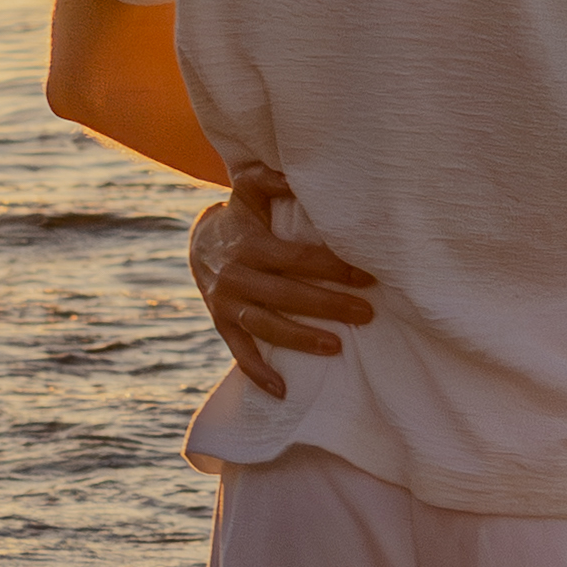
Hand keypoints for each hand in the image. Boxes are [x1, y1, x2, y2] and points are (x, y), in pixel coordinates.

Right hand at [191, 162, 377, 398]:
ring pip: (266, 326)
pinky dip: (259, 374)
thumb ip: (273, 180)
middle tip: (367, 313)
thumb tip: (303, 175)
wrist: (199, 243)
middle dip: (329, 305)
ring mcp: (226, 304)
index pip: (297, 259)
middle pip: (287, 295)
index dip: (332, 268)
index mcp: (249, 245)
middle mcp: (235, 277)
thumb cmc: (241, 215)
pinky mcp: (221, 324)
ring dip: (301, 340)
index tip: (368, 276)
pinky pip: (240, 353)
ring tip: (338, 348)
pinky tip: (283, 391)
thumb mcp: (249, 190)